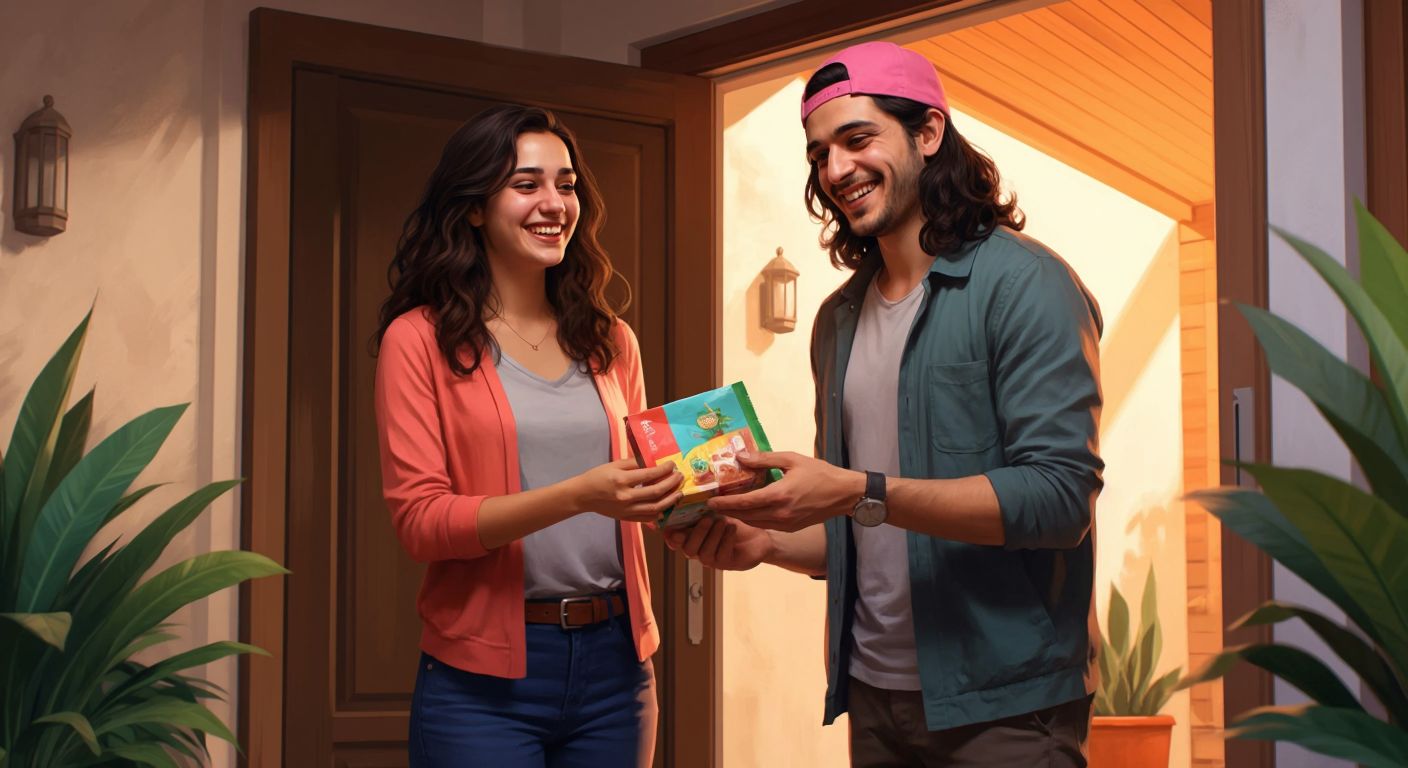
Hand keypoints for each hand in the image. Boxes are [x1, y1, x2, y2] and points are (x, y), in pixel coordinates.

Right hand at [571, 458, 683, 522]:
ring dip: (670, 500)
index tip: (672, 465)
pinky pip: (648, 518)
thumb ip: (634, 463)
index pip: (649, 475)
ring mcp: (627, 510)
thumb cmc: (598, 476)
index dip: (664, 470)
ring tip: (679, 492)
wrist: (583, 496)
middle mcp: (626, 496)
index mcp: (622, 480)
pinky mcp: (627, 518)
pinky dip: (660, 513)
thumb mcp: (614, 464)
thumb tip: (653, 461)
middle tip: (680, 477)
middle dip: (671, 484)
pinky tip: (667, 506)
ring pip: (655, 508)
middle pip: (655, 492)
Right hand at [662, 516, 772, 570]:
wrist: (758, 535)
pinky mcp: (727, 564)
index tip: (672, 527)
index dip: (671, 536)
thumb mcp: (715, 515)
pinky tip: (733, 528)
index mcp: (691, 538)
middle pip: (688, 549)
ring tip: (723, 522)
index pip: (674, 541)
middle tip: (708, 518)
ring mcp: (712, 560)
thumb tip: (682, 504)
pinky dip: (727, 539)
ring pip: (704, 553)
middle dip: (697, 533)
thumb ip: (698, 514)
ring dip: (713, 536)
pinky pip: (722, 554)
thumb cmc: (732, 523)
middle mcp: (699, 551)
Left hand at [706, 451, 863, 531]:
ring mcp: (785, 523)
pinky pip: (765, 525)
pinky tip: (746, 511)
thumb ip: (764, 459)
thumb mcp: (791, 459)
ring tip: (725, 508)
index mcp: (779, 495)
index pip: (745, 502)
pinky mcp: (790, 527)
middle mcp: (780, 514)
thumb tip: (740, 456)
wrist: (843, 494)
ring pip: (754, 523)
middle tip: (711, 506)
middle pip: (745, 516)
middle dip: (726, 512)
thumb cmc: (820, 473)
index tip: (710, 502)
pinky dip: (752, 519)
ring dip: (738, 517)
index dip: (725, 503)